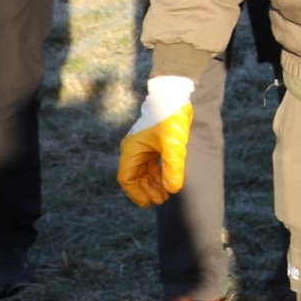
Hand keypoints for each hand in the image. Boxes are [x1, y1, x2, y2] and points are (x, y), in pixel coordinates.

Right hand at [117, 75, 196, 206]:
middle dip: (147, 190)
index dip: (136, 193)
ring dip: (153, 184)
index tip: (148, 204)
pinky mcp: (151, 145)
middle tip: (161, 200)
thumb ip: (173, 167)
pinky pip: (150, 165)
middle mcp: (133, 150)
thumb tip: (173, 189)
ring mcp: (141, 148)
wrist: (173, 97)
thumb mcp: (173, 144)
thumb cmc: (170, 118)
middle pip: (135, 177)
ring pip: (143, 172)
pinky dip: (158, 175)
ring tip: (165, 195)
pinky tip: (167, 182)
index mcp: (131, 150)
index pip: (127, 178)